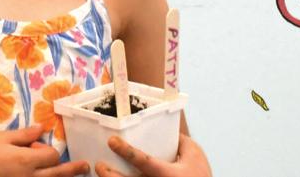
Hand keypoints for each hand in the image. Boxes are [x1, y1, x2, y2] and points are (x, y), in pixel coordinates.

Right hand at [0, 124, 89, 176]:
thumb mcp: (2, 138)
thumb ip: (25, 135)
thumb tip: (43, 128)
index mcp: (26, 160)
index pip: (52, 156)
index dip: (49, 151)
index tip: (38, 149)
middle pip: (57, 174)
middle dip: (72, 169)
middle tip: (85, 166)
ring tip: (74, 174)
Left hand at [94, 134, 211, 176]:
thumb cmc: (200, 175)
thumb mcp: (195, 154)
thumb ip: (180, 140)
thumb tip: (166, 128)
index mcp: (166, 174)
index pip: (142, 161)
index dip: (125, 150)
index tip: (111, 141)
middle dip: (109, 176)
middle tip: (99, 165)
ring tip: (100, 175)